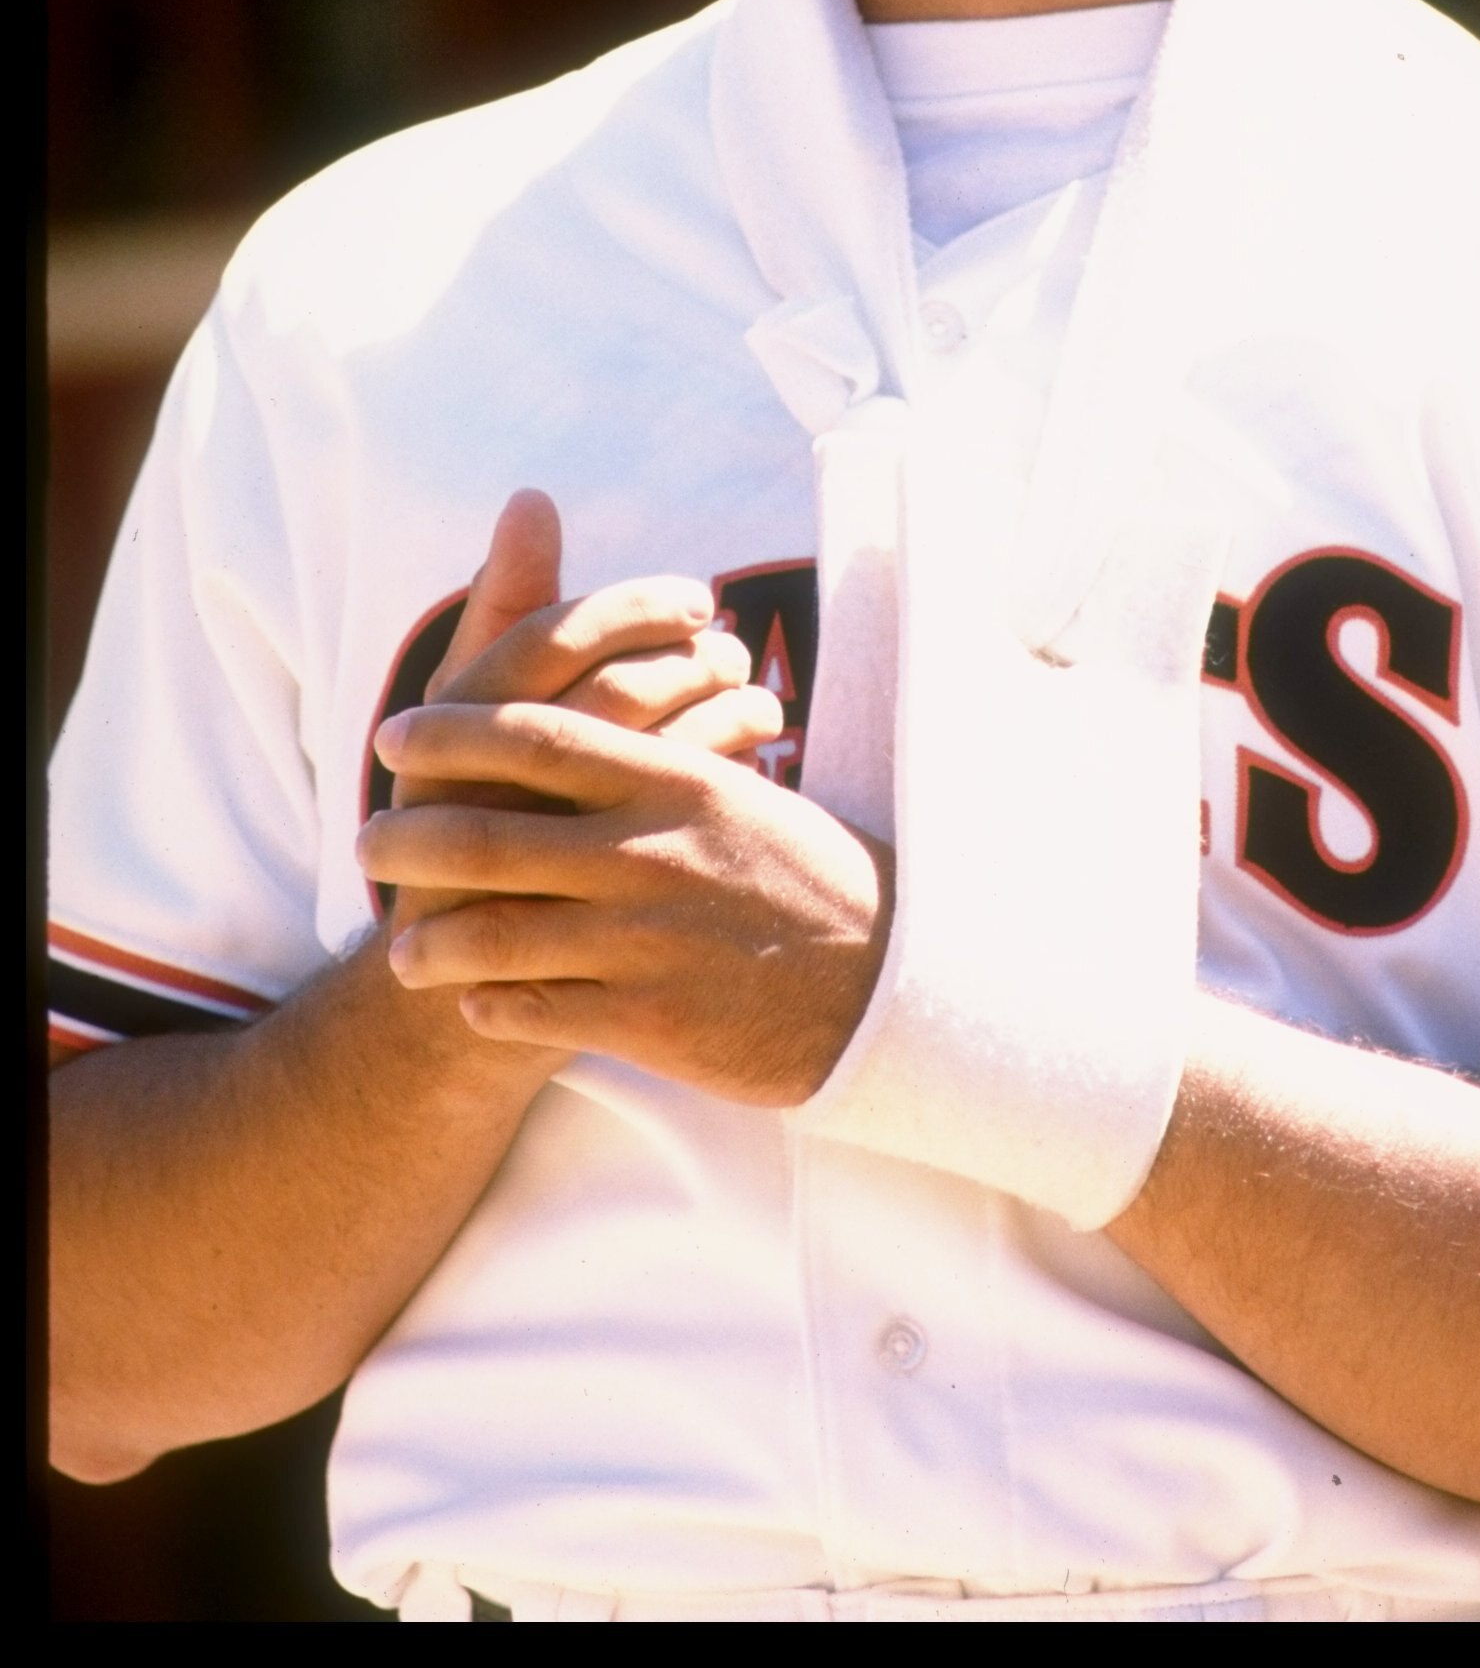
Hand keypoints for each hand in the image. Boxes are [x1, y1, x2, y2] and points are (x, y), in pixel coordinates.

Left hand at [358, 701, 893, 1106]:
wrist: (884, 981)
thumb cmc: (802, 873)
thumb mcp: (735, 786)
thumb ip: (656, 743)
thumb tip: (588, 687)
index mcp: (671, 780)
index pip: (537, 736)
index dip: (452, 732)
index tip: (396, 733)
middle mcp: (648, 852)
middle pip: (490, 832)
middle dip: (409, 838)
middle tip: (368, 843)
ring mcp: (645, 939)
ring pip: (497, 933)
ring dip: (433, 941)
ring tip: (402, 950)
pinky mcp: (649, 1020)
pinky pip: (538, 1009)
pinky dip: (491, 1005)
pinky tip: (475, 1000)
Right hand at [390, 492, 780, 936]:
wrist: (459, 979)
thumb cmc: (482, 807)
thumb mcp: (479, 706)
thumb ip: (511, 601)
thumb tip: (530, 496)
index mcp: (458, 725)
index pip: (555, 638)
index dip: (636, 607)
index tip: (695, 598)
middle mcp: (491, 784)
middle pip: (617, 694)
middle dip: (690, 658)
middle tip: (729, 646)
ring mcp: (545, 852)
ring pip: (659, 755)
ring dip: (722, 705)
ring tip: (751, 690)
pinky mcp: (600, 900)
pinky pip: (682, 818)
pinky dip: (734, 763)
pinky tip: (760, 742)